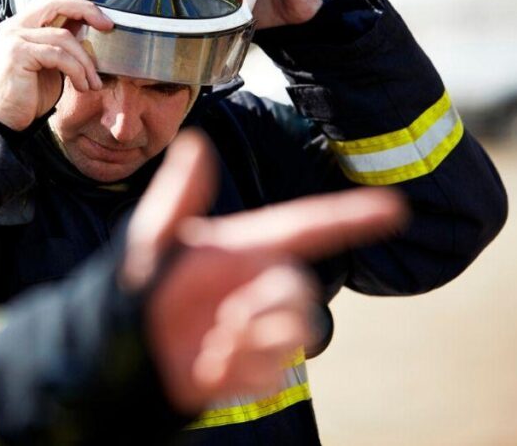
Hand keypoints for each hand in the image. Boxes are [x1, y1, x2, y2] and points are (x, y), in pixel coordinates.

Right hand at [0, 0, 113, 130]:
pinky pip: (58, 55)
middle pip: (55, 1)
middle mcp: (14, 25)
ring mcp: (13, 38)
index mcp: (22, 24)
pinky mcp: (17, 54)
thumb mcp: (51, 63)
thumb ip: (62, 39)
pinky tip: (82, 85)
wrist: (4, 121)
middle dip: (87, 9)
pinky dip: (76, 70)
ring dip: (85, 60)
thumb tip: (85, 21)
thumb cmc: (26, 95)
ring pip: (63, 35)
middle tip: (109, 25)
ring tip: (93, 81)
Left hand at [122, 130, 404, 412]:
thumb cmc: (133, 288)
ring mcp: (256, 326)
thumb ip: (178, 195)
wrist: (121, 351)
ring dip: (255, 343)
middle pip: (301, 290)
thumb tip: (196, 143)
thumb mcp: (152, 240)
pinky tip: (209, 369)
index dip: (351, 216)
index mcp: (241, 248)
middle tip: (226, 324)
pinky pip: (273, 371)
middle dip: (269, 308)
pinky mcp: (251, 366)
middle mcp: (255, 283)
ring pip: (295, 332)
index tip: (395, 207)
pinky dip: (242, 373)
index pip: (306, 227)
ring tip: (214, 347)